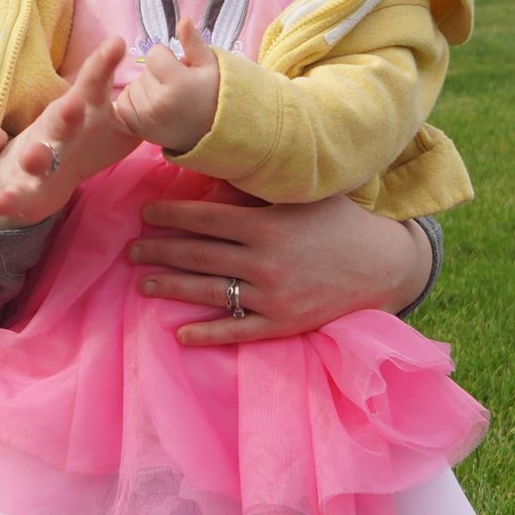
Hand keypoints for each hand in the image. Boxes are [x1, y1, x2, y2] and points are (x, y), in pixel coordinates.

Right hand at [0, 36, 134, 226]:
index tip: (116, 44)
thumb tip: (147, 60)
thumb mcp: (100, 114)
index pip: (92, 85)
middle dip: (67, 112)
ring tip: (33, 155)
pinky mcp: (23, 188)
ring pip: (34, 156)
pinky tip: (0, 204)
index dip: (103, 66)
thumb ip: (119, 93)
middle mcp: (54, 131)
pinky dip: (7, 199)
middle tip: (75, 104)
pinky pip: (15, 195)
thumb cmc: (77, 138)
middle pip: (60, 119)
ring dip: (34, 156)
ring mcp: (34, 158)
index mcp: (77, 112)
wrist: (32, 171)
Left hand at [112, 16, 219, 155]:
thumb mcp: (209, 66)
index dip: (166, 59)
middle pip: (143, 71)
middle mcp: (159, 102)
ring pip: (132, 85)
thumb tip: (182, 20)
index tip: (180, 72)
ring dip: (146, 88)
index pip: (154, 54)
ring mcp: (146, 118)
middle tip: (176, 90)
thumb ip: (194, 43)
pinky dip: (135, 102)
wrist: (209, 135)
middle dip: (157, 75)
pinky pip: (124, 102)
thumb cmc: (210, 95)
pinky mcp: (137, 128)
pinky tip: (154, 108)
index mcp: (178, 84)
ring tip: (167, 101)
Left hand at [126, 191, 434, 345]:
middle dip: (159, 251)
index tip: (145, 214)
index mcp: (267, 223)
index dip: (170, 215)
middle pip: (198, 254)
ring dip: (171, 287)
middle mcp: (266, 260)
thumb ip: (259, 191)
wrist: (384, 265)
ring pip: (209, 291)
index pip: (205, 217)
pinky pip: (238, 329)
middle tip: (129, 250)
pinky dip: (207, 333)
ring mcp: (274, 295)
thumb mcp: (302, 196)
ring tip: (143, 284)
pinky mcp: (284, 323)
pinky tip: (180, 335)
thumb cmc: (340, 221)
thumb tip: (212, 179)